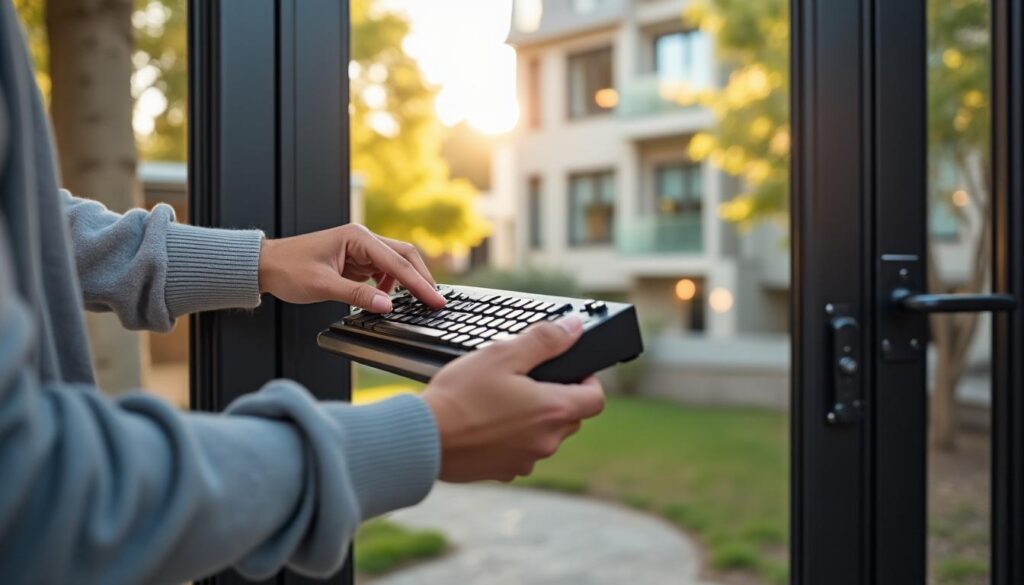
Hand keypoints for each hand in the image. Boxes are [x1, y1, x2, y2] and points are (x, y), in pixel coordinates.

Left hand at [258, 224, 445, 311]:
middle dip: (421, 278)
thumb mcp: (323, 286)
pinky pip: (382, 271)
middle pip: (404, 256)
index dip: (419, 284)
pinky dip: (391, 284)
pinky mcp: (355, 261)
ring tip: (415, 302)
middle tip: (436, 301)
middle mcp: (362, 239)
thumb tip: (388, 305)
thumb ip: (358, 295)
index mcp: (357, 237)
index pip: (397, 262)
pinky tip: (387, 297)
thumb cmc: (288, 269)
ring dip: (407, 282)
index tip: (435, 300)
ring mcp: (360, 249)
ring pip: (396, 263)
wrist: (265, 266)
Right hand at [421, 315, 604, 482]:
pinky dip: (513, 438)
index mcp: (553, 410)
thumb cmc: (460, 395)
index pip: (596, 399)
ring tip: (501, 401)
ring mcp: (527, 461)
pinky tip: (487, 424)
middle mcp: (547, 441)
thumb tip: (574, 328)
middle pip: (571, 417)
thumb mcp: (502, 355)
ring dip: (534, 419)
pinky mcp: (505, 472)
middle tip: (527, 380)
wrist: (422, 438)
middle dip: (557, 398)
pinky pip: (522, 452)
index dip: (588, 381)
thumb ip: (545, 340)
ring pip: (546, 436)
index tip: (569, 371)